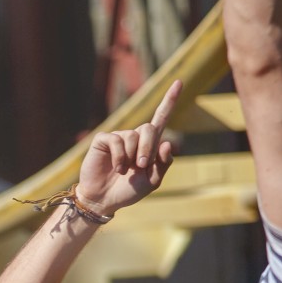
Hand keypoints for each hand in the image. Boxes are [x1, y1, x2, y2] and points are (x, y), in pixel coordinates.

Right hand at [75, 79, 180, 216]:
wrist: (103, 200)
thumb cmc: (127, 191)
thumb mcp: (152, 181)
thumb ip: (163, 164)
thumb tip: (166, 143)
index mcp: (149, 144)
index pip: (161, 119)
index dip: (169, 101)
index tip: (179, 82)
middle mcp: (134, 137)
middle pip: (149, 128)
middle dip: (148, 147)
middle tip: (141, 166)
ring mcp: (118, 138)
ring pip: (132, 136)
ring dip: (131, 156)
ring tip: (124, 171)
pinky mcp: (102, 141)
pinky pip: (116, 140)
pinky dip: (118, 156)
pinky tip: (116, 167)